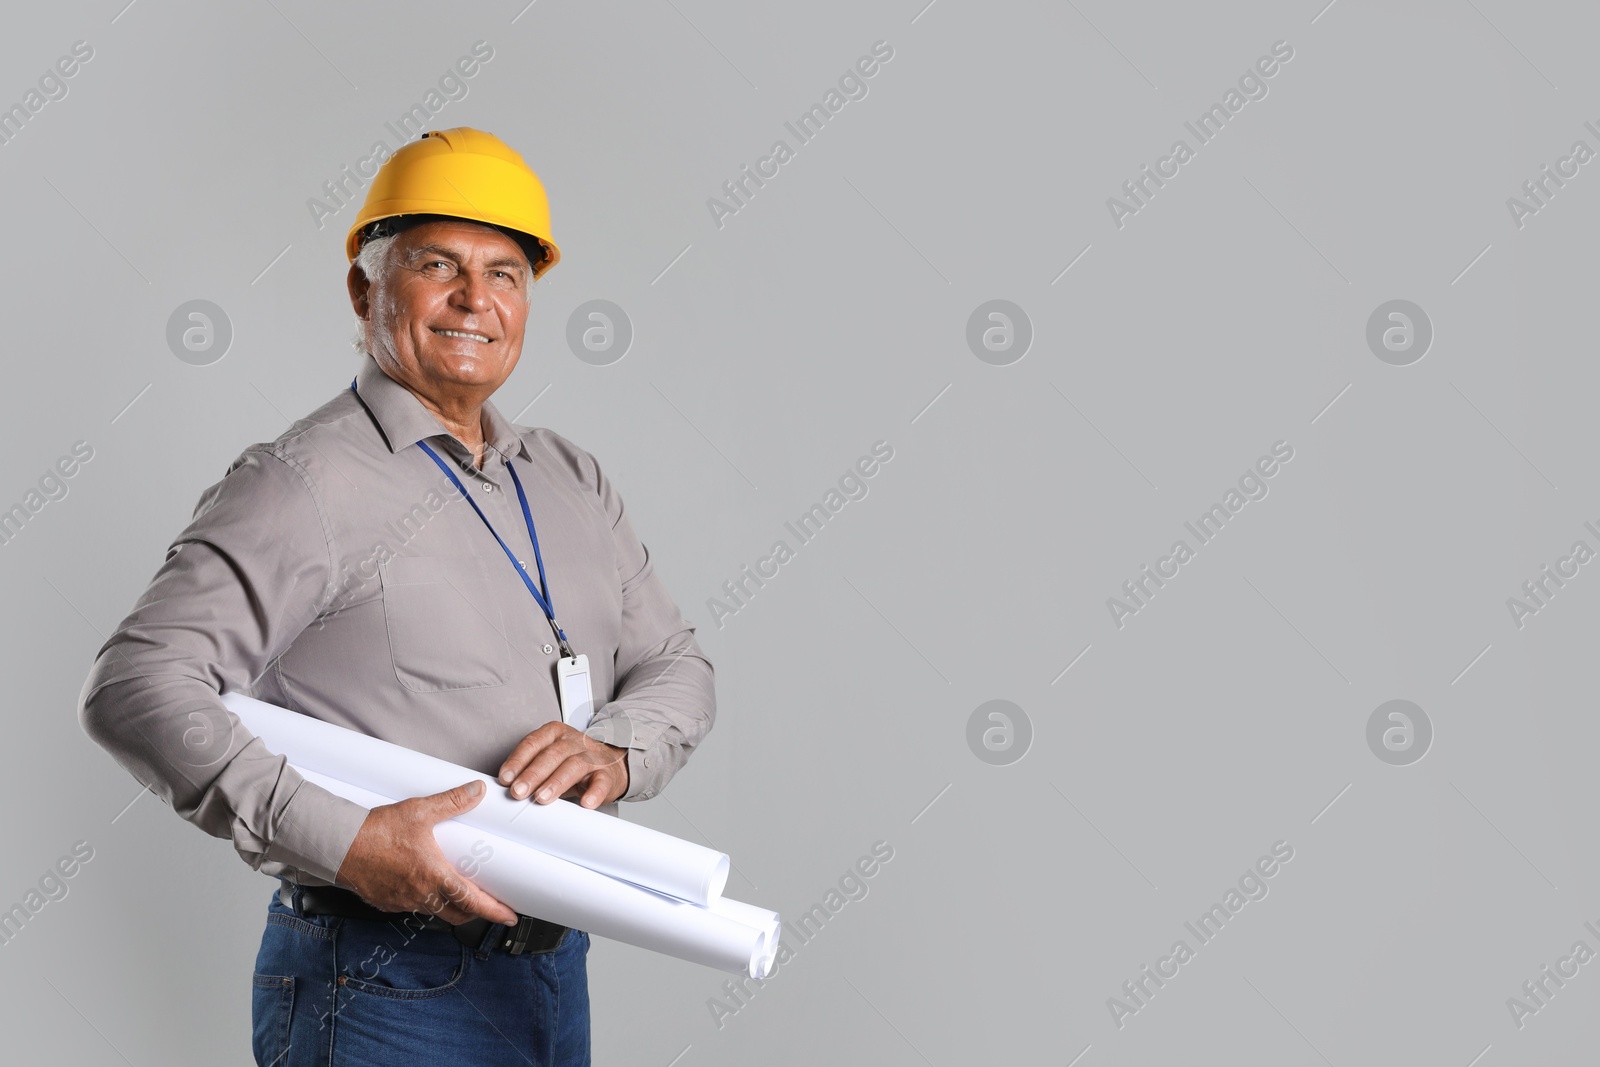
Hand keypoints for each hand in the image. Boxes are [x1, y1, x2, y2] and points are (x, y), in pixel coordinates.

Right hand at [334, 779, 517, 926]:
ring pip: (435, 912)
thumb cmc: (375, 831)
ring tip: (460, 895)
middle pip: (457, 914)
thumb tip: (477, 790)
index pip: (473, 902)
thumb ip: (452, 801)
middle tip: (490, 906)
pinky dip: (426, 901)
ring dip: (451, 907)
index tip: (510, 917)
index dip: (494, 911)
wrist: (336, 845)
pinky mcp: (385, 901)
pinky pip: (412, 907)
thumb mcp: (419, 811)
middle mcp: (420, 895)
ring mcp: (401, 902)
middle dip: (476, 913)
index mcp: (434, 877)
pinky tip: (425, 887)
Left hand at [497, 722, 629, 808]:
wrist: (610, 764)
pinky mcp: (607, 774)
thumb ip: (529, 768)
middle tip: (518, 791)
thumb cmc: (572, 762)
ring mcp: (592, 756)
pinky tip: (585, 803)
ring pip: (574, 765)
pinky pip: (601, 782)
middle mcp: (573, 741)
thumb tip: (506, 787)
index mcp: (554, 734)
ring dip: (556, 783)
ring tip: (542, 798)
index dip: (518, 761)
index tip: (505, 778)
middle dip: (532, 774)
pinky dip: (594, 793)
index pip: (533, 743)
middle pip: (552, 754)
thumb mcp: (549, 759)